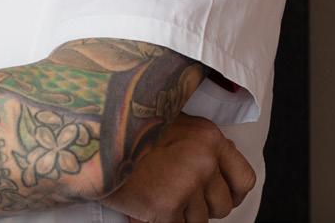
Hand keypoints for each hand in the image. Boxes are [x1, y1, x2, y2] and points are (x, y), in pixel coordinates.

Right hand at [102, 113, 255, 221]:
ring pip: (199, 221)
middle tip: (174, 194)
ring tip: (154, 194)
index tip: (214, 195)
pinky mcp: (166, 205)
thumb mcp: (169, 121)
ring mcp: (186, 183)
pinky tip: (145, 206)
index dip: (231, 193)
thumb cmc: (127, 127)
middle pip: (221, 205)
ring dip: (179, 215)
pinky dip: (161, 221)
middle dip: (200, 206)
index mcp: (208, 136)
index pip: (244, 179)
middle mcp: (203, 159)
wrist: (91, 134)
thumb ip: (195, 143)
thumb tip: (214, 167)